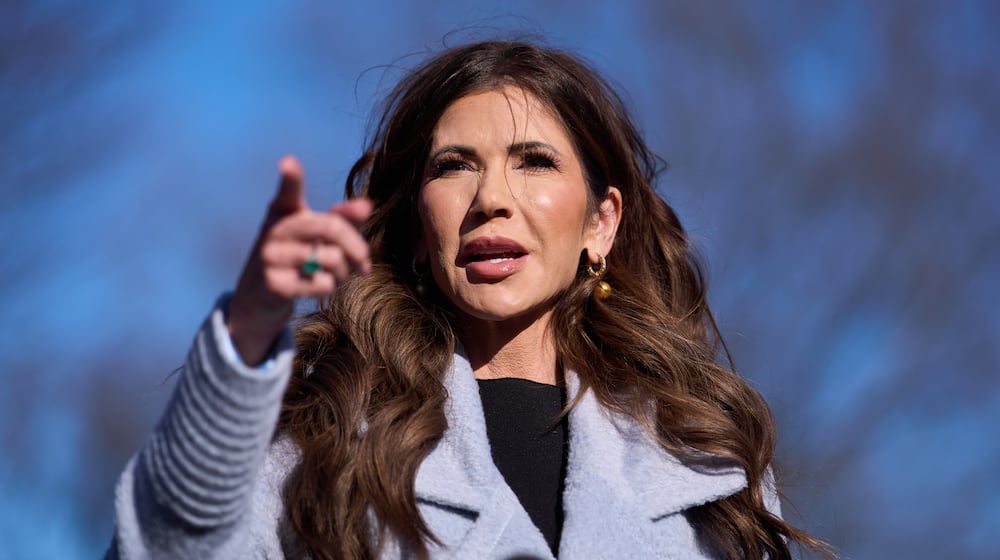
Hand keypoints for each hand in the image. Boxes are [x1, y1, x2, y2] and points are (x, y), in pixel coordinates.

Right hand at [227, 156, 371, 364]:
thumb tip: (367, 205)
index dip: (290, 177)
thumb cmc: (296, 261)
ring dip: (343, 272)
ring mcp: (270, 257)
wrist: (259, 301)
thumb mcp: (315, 237)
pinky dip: (329, 287)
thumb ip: (342, 220)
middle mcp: (273, 230)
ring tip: (333, 275)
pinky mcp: (273, 285)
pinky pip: (323, 283)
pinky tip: (315, 287)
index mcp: (283, 212)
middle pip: (331, 227)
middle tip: (365, 262)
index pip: (287, 192)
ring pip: (332, 258)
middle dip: (357, 247)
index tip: (288, 163)